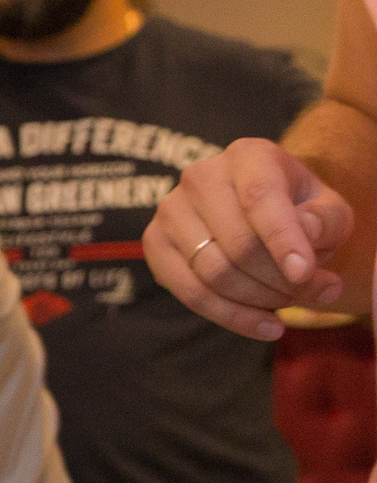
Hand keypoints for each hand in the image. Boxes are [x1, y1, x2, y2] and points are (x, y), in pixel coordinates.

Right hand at [143, 139, 352, 339]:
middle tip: (312, 294)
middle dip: (279, 280)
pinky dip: (231, 317)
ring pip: (213, 272)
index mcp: (248, 156)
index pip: (260, 197)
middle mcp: (201, 176)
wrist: (260, 214)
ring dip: (258, 300)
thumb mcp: (328, 210)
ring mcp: (170, 209)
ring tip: (288, 305)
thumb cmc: (299, 210)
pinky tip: (264, 326)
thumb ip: (325, 222)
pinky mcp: (154, 243)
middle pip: (237, 244)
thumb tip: (305, 238)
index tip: (305, 274)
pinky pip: (190, 292)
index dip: (282, 239)